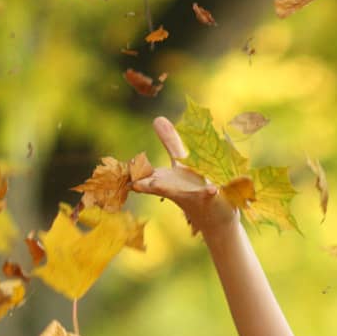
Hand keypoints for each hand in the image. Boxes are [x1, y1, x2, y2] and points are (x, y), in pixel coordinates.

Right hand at [131, 117, 234, 235]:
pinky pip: (209, 195)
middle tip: (134, 183)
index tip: (119, 171)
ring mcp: (192, 195)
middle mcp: (176, 189)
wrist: (216, 217)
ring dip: (170, 190)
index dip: (134, 171)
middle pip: (158, 186)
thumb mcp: (182, 163)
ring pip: (179, 194)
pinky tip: (213, 189)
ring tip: (156, 186)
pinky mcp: (209, 199)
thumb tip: (157, 118)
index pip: (146, 175)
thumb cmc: (195, 188)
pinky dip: (209, 192)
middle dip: (147, 184)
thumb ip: (170, 142)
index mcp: (166, 179)